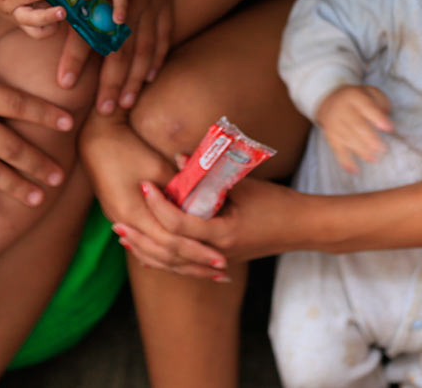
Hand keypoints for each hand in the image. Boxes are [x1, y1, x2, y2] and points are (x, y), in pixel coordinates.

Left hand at [58, 0, 172, 111]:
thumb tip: (42, 20)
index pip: (85, 33)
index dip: (74, 59)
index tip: (64, 84)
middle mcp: (125, 4)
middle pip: (117, 49)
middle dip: (110, 81)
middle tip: (103, 110)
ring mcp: (149, 5)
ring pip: (142, 48)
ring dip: (133, 77)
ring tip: (124, 102)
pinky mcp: (163, 4)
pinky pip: (162, 36)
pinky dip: (156, 58)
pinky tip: (148, 79)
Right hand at [80, 115, 225, 278]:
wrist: (94, 139)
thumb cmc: (127, 148)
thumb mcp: (158, 167)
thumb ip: (179, 190)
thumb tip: (201, 208)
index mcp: (134, 213)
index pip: (172, 243)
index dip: (198, 252)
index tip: (221, 260)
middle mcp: (126, 223)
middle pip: (164, 255)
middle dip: (193, 265)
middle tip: (221, 274)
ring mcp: (120, 221)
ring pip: (153, 254)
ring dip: (180, 264)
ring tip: (203, 271)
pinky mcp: (120, 215)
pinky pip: (144, 244)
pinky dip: (161, 255)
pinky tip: (175, 262)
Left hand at [134, 174, 308, 267]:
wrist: (304, 227)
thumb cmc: (277, 203)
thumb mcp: (243, 184)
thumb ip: (209, 173)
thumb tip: (179, 157)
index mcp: (222, 234)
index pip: (179, 223)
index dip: (158, 204)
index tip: (144, 185)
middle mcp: (218, 252)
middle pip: (170, 250)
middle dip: (142, 237)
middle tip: (117, 223)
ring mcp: (220, 260)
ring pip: (175, 263)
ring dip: (149, 250)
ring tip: (125, 239)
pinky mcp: (221, 260)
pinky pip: (186, 264)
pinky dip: (166, 259)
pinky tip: (149, 254)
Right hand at [316, 84, 393, 173]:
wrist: (327, 99)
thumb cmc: (357, 99)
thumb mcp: (369, 92)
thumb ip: (380, 102)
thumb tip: (386, 117)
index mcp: (354, 96)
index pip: (366, 106)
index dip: (377, 117)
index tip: (389, 128)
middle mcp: (342, 109)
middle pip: (356, 124)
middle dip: (369, 137)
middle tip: (382, 149)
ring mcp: (334, 123)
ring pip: (347, 137)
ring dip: (360, 150)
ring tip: (373, 159)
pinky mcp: (330, 136)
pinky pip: (336, 149)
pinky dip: (345, 161)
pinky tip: (354, 171)